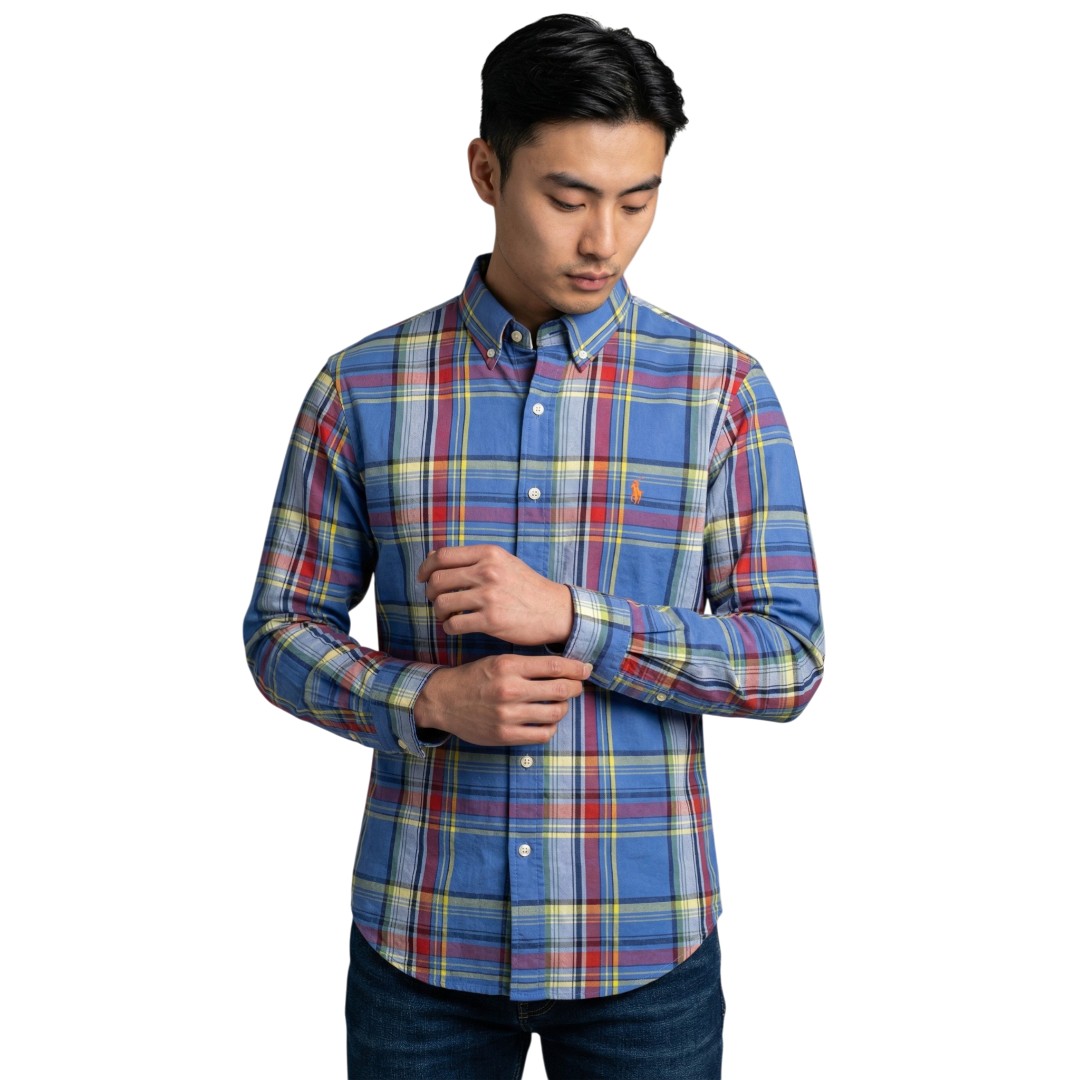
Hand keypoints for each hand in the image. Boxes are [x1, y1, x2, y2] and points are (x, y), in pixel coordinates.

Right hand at [414, 654, 591, 745]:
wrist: (444, 701)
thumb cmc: (475, 678)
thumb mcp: (498, 661)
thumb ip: (528, 664)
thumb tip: (565, 667)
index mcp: (509, 666)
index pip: (555, 666)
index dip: (576, 668)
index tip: (585, 669)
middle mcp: (510, 690)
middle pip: (561, 689)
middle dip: (575, 687)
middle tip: (577, 686)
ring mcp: (508, 715)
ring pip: (555, 713)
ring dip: (563, 707)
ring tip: (559, 703)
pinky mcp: (505, 735)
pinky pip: (543, 734)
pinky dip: (550, 726)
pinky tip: (546, 720)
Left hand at [418, 545, 572, 645]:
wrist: (555, 611)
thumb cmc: (527, 587)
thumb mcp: (504, 562)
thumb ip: (475, 559)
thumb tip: (436, 558)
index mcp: (489, 554)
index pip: (442, 556)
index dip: (426, 567)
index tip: (423, 578)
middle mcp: (488, 572)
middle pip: (437, 580)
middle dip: (431, 593)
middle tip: (437, 601)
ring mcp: (489, 596)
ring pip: (442, 603)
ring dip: (439, 612)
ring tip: (447, 616)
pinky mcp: (491, 620)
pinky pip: (454, 624)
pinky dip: (449, 627)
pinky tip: (456, 627)